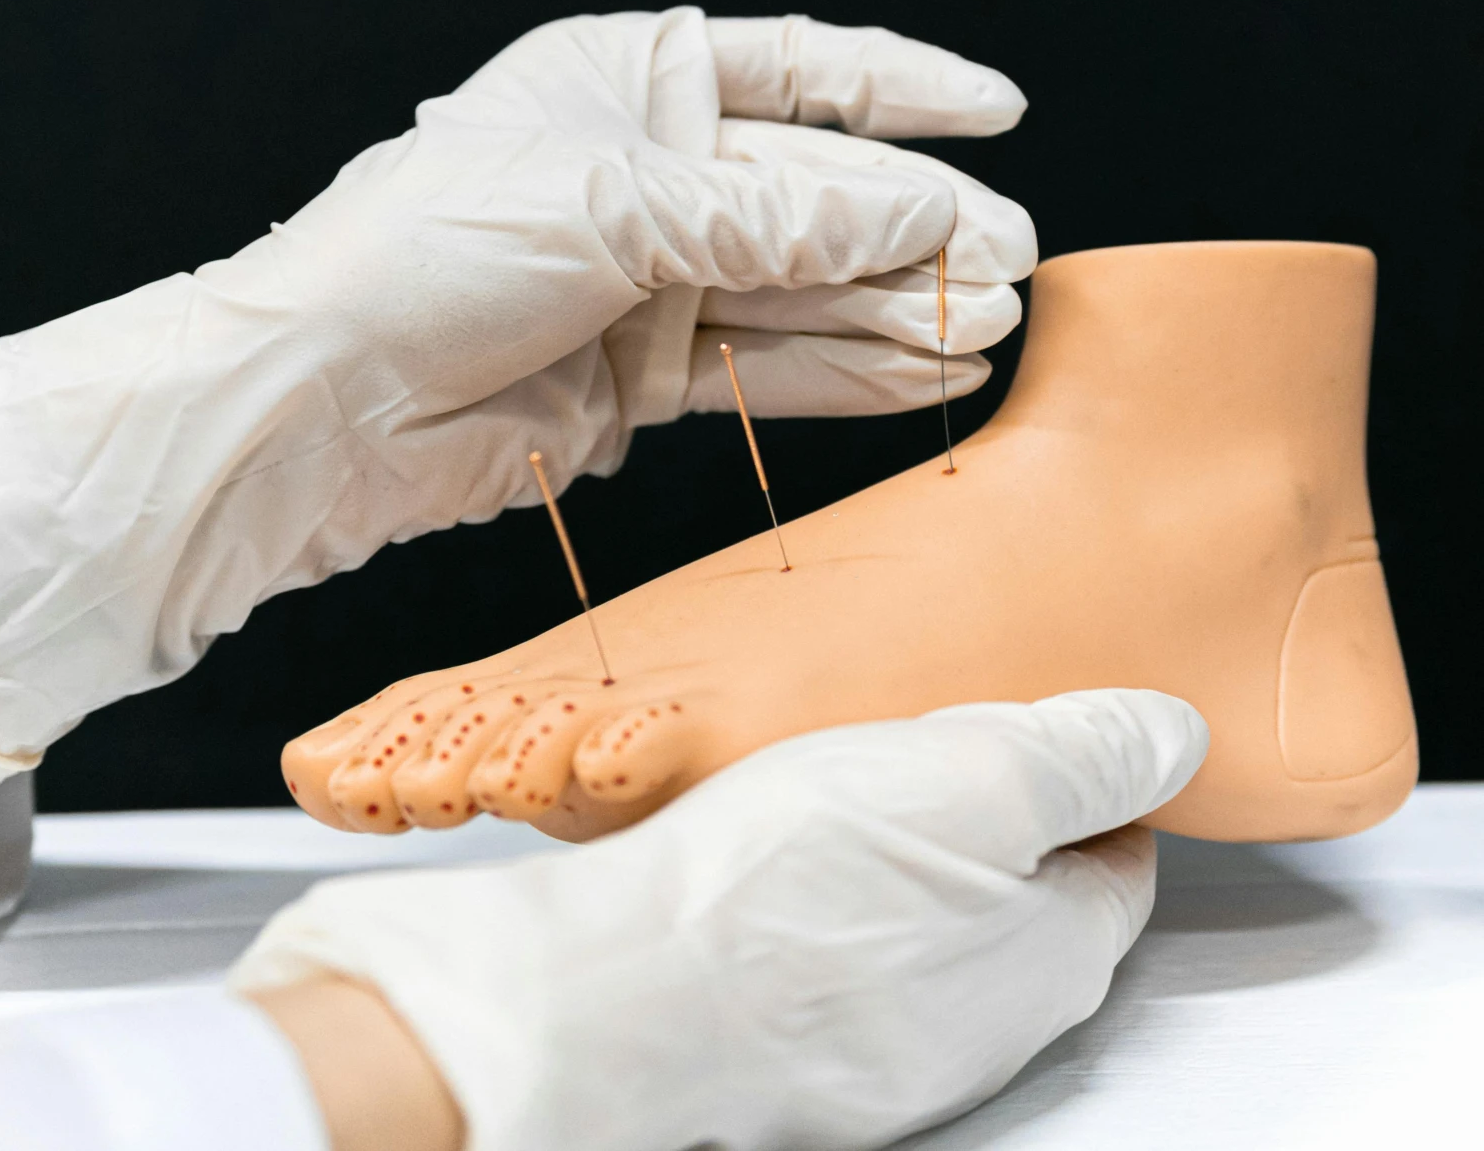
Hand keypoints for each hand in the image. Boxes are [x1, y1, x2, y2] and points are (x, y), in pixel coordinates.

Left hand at [0, 9, 1030, 783]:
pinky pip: (768, 365)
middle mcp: (642, 169)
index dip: (900, 88)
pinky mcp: (640, 373)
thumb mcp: (612, 206)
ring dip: (896, 305)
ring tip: (993, 321)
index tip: (996, 110)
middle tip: (1013, 254)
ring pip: (802, 286)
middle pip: (812, 190)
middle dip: (914, 222)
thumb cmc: (421, 254)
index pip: (794, 68)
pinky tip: (926, 373)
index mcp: (623, 77)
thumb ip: (772, 218)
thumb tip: (917, 218)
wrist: (315, 405)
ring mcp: (645, 276)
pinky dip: (847, 374)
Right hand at [237, 688, 1207, 1150]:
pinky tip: (778, 860)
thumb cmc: (789, 890)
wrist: (608, 1002)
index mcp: (1051, 958)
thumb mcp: (971, 776)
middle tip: (942, 742)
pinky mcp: (790, 1060)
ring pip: (934, 940)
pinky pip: (844, 968)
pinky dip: (833, 909)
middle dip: (1003, 824)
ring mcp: (882, 1057)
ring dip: (913, 867)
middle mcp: (981, 1030)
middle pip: (1029, 906)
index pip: (1122, 861)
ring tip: (852, 785)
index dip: (1092, 781)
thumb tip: (1179, 736)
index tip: (1051, 729)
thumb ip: (1083, 755)